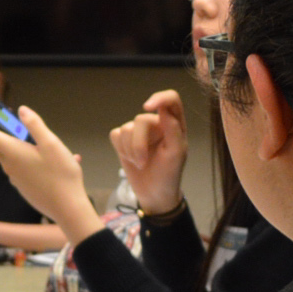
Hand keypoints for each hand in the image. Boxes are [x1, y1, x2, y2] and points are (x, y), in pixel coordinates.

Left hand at [0, 110, 98, 236]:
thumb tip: (21, 110)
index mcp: (11, 151)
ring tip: (28, 134)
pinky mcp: (22, 187)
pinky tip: (45, 157)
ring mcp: (14, 178)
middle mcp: (8, 165)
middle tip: (9, 116)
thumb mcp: (52, 144)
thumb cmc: (60, 174)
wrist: (67, 208)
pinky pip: (18, 167)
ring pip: (7, 155)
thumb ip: (35, 125)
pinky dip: (23, 156)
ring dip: (12, 142)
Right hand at [108, 91, 190, 216]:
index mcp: (175, 124)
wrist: (153, 193)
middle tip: (142, 162)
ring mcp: (139, 131)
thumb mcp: (177, 154)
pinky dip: (121, 149)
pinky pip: (115, 134)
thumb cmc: (169, 174)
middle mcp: (156, 123)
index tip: (147, 107)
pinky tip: (130, 159)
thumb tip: (164, 109)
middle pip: (140, 120)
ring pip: (126, 129)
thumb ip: (173, 129)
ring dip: (130, 151)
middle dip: (138, 144)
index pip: (171, 99)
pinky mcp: (123, 139)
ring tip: (140, 163)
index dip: (159, 98)